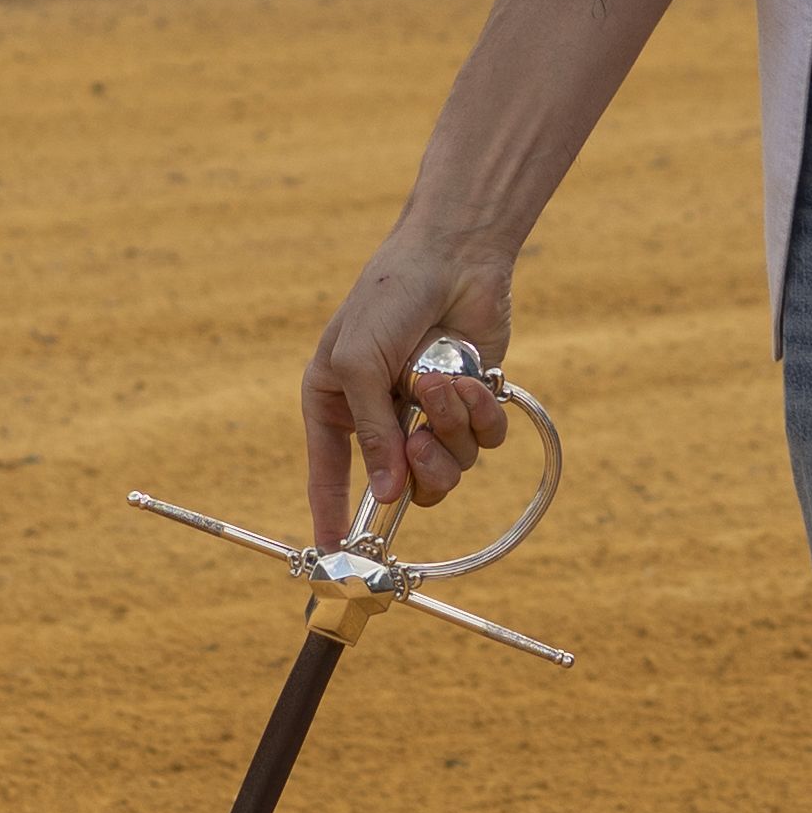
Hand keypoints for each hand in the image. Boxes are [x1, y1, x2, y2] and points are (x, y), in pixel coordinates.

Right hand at [303, 241, 518, 547]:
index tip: (336, 555)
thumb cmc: (389, 299)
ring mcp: (429, 414)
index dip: (332, 515)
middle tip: (420, 437)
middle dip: (418, 463)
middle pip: (402, 485)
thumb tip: (386, 498)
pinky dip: (482, 415)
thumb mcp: (359, 365)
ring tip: (444, 383)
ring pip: (447, 469)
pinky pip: (483, 443)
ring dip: (450, 428)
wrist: (454, 257)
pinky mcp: (472, 406)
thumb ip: (372, 435)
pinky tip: (475, 381)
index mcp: (336, 405)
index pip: (328, 474)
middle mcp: (382, 417)